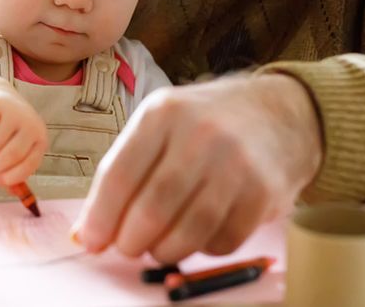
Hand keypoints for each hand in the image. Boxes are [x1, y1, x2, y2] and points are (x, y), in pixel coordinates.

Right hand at [0, 86, 47, 187]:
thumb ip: (15, 172)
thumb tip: (13, 193)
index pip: (30, 163)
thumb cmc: (10, 133)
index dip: (13, 176)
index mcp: (40, 139)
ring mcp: (13, 112)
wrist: (0, 101)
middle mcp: (30, 124)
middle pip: (12, 154)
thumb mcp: (18, 150)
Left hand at [71, 73, 322, 262]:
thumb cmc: (205, 123)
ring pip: (187, 231)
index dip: (100, 217)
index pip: (119, 175)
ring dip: (165, 251)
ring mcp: (236, 163)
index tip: (91, 241)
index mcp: (163, 113)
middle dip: (130, 240)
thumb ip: (123, 172)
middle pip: (152, 208)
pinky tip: (197, 236)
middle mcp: (200, 134)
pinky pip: (222, 241)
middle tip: (128, 247)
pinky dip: (203, 249)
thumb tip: (86, 231)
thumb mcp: (160, 126)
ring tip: (159, 247)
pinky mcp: (264, 192)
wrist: (278, 112)